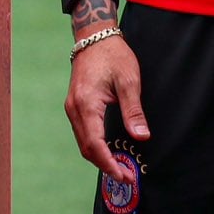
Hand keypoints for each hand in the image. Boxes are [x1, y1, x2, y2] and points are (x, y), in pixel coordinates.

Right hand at [65, 36, 150, 179]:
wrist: (94, 37)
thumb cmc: (113, 56)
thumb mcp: (129, 81)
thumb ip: (133, 111)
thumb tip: (141, 137)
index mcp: (86, 104)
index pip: (95, 144)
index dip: (109, 163)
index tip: (124, 176)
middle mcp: (74, 108)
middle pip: (86, 147)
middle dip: (105, 165)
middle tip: (127, 176)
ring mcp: (72, 107)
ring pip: (83, 142)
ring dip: (100, 158)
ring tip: (120, 167)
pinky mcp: (75, 105)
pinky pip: (82, 133)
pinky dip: (95, 146)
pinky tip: (109, 151)